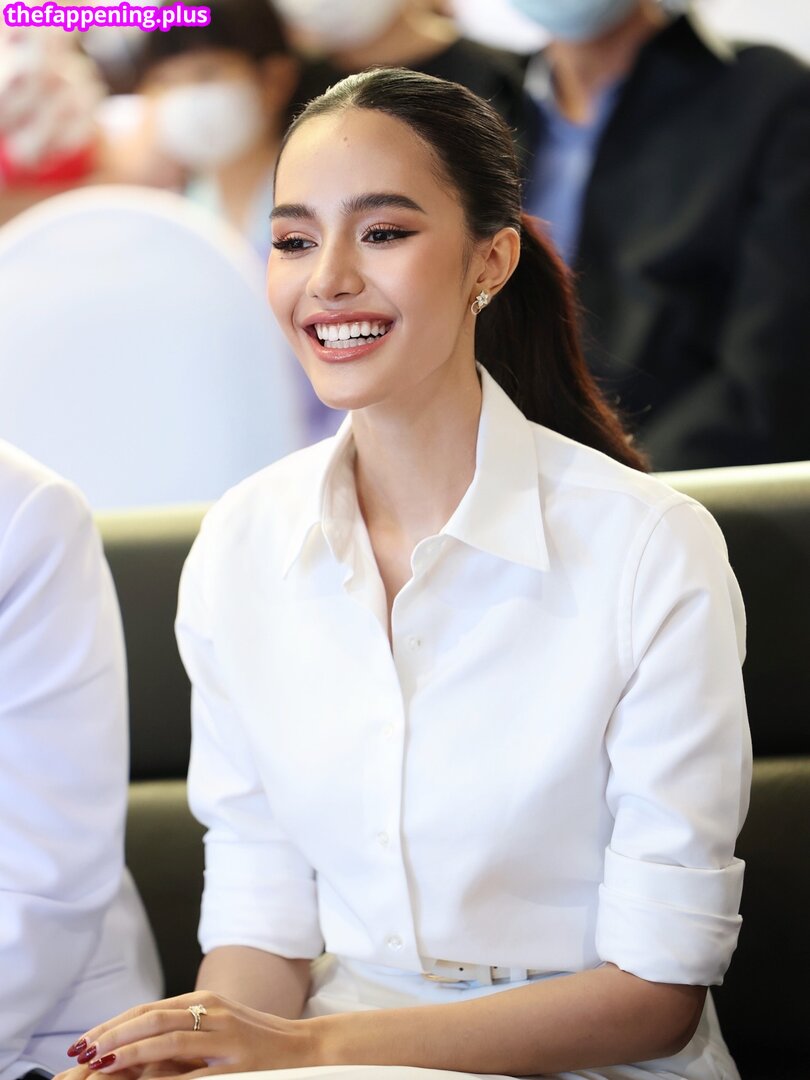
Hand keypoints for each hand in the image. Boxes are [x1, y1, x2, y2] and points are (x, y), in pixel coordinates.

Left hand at [54, 991, 319, 1079]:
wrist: (307, 1049)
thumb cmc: (258, 1046)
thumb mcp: (216, 1035)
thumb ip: (181, 1040)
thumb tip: (136, 1059)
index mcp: (203, 1001)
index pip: (147, 1009)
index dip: (112, 1025)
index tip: (83, 1044)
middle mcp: (211, 1009)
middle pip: (150, 1017)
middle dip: (110, 1035)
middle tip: (79, 1053)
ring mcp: (224, 1031)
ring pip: (165, 1034)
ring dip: (128, 1049)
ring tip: (99, 1063)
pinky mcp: (235, 1057)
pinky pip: (192, 1064)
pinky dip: (163, 1071)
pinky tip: (144, 1079)